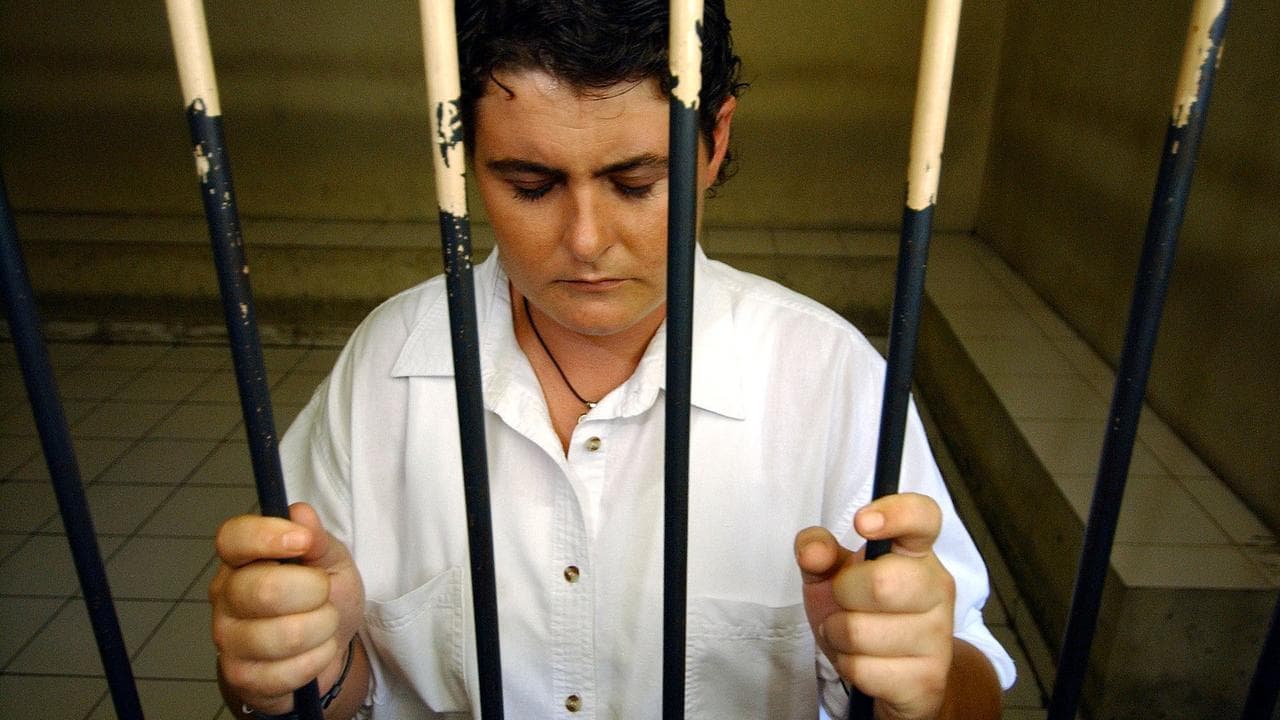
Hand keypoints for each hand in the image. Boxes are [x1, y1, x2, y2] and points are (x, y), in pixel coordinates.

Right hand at [210, 503, 365, 714]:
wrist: (325, 647)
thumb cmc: (322, 597)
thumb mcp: (330, 559)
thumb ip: (317, 538)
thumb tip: (300, 514)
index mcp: (242, 559)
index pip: (233, 539)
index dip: (267, 536)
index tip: (303, 541)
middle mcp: (225, 596)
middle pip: (265, 590)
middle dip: (315, 592)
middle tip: (325, 594)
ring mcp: (227, 638)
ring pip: (285, 635)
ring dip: (322, 629)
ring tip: (324, 623)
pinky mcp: (239, 676)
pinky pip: (286, 671)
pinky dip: (317, 660)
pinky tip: (316, 651)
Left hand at [795, 493, 955, 719]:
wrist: (895, 673)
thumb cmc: (861, 610)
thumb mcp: (832, 574)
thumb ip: (818, 551)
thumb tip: (812, 550)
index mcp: (916, 551)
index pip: (923, 517)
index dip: (895, 513)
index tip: (862, 523)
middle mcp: (937, 588)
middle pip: (882, 582)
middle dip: (843, 594)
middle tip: (843, 600)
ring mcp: (938, 635)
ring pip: (862, 632)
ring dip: (838, 634)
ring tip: (848, 633)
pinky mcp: (928, 679)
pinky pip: (864, 670)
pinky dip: (847, 666)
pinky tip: (861, 660)